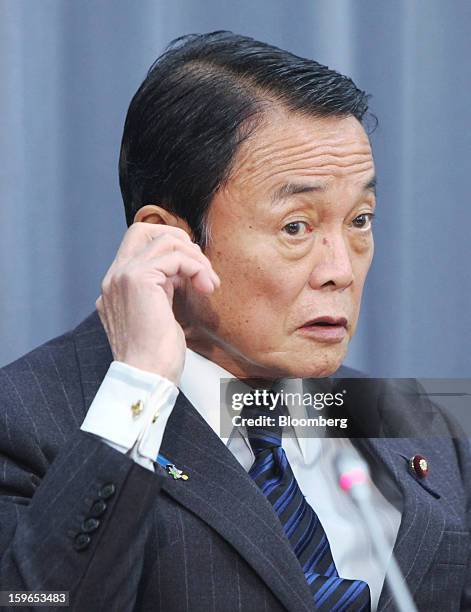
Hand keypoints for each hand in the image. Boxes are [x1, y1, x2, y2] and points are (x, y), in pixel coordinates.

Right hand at [95, 222, 219, 384]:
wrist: (145, 376)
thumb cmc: (156, 357)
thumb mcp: (157, 315)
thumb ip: (160, 290)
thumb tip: (182, 273)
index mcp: (116, 286)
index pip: (138, 244)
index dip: (169, 248)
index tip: (192, 270)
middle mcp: (114, 277)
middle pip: (144, 230)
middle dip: (179, 240)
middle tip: (201, 267)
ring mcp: (124, 275)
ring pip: (164, 240)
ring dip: (195, 257)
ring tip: (209, 283)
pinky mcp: (139, 279)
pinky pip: (176, 256)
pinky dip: (197, 267)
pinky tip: (207, 287)